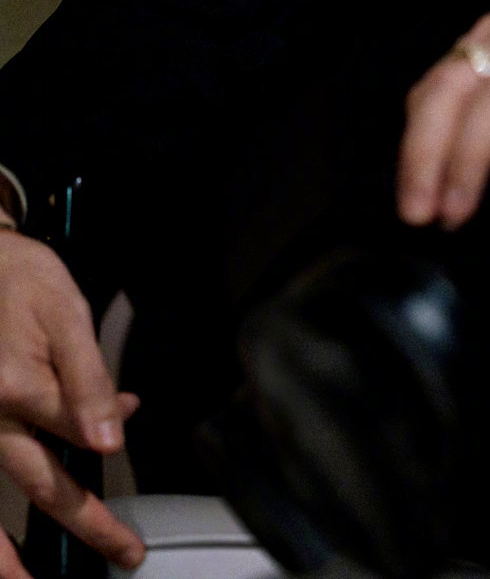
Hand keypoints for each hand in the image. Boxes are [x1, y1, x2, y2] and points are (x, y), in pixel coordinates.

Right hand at [0, 231, 144, 577]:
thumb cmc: (25, 282)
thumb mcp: (67, 314)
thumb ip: (88, 379)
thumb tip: (111, 437)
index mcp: (16, 386)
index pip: (76, 433)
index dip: (109, 449)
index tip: (131, 477)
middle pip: (41, 484)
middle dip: (86, 524)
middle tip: (125, 554)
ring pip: (3, 495)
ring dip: (14, 553)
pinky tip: (12, 547)